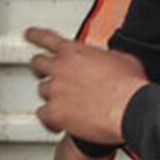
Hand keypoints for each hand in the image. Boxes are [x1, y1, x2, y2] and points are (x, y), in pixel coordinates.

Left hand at [27, 27, 146, 145]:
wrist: (131, 107)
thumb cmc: (130, 86)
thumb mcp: (121, 59)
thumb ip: (106, 57)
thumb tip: (109, 61)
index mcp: (75, 52)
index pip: (47, 38)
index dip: (35, 35)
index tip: (29, 34)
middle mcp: (60, 67)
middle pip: (38, 63)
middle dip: (40, 68)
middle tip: (43, 72)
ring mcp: (56, 89)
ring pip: (42, 90)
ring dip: (51, 96)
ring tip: (63, 103)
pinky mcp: (55, 112)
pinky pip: (43, 115)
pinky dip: (49, 120)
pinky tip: (56, 125)